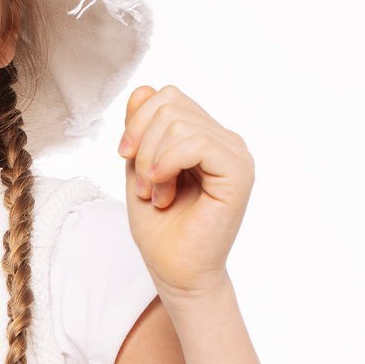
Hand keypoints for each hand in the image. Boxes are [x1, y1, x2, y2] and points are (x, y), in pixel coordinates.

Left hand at [117, 85, 254, 300]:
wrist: (177, 275)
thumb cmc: (161, 232)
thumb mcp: (138, 171)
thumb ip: (140, 132)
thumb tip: (141, 88)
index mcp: (203, 136)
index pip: (166, 97)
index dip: (137, 121)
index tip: (126, 159)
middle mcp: (223, 139)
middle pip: (170, 103)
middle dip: (142, 143)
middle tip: (142, 185)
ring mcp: (235, 153)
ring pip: (178, 122)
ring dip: (152, 162)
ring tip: (155, 195)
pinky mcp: (239, 171)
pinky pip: (196, 143)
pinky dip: (167, 165)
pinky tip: (163, 192)